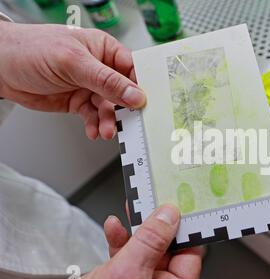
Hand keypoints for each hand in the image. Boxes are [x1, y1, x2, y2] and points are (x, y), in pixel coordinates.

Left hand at [0, 22, 145, 139]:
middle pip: (124, 92)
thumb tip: (135, 95)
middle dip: (126, 109)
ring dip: (109, 121)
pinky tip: (94, 130)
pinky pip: (94, 116)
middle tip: (130, 123)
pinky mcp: (79, 101)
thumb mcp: (74, 63)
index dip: (142, 86)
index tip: (147, 103)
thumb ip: (106, 81)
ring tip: (106, 130)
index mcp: (104, 49)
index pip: (132, 68)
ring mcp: (89, 86)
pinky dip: (95, 125)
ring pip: (110, 108)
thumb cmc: (31, 49)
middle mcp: (99, 68)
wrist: (0, 67)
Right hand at [54, 205, 201, 278]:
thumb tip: (168, 216)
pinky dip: (119, 236)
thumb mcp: (128, 274)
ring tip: (133, 206)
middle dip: (158, 221)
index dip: (185, 227)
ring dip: (137, 225)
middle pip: (168, 244)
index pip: (190, 252)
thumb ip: (149, 243)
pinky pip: (126, 249)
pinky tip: (114, 226)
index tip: (180, 204)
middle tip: (154, 198)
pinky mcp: (121, 275)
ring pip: (146, 243)